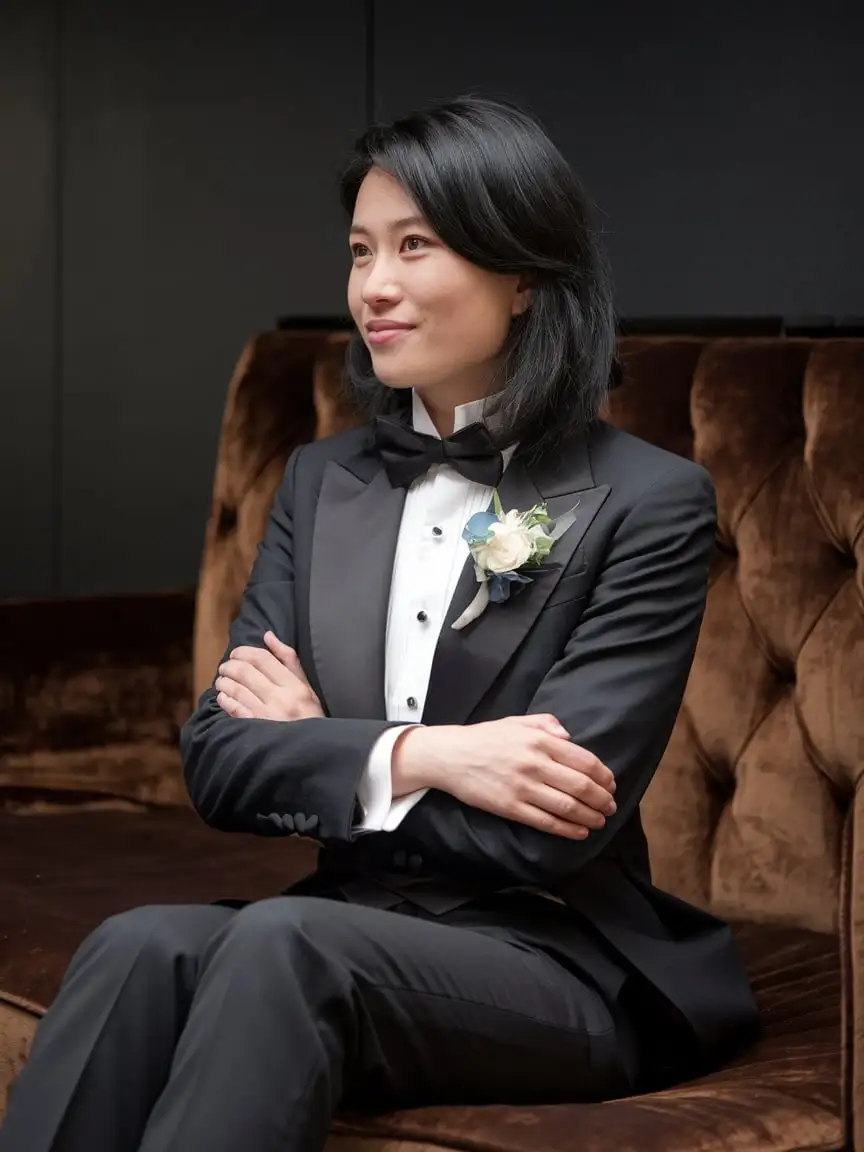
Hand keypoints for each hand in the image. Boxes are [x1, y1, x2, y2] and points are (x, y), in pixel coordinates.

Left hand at [215, 632, 324, 720]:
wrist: (312, 751)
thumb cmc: (309, 717)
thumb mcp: (306, 687)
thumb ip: (288, 660)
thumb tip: (268, 635)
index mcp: (295, 687)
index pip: (264, 659)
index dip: (245, 652)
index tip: (236, 653)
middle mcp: (281, 699)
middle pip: (247, 672)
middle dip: (230, 665)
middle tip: (225, 666)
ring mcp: (267, 716)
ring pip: (237, 690)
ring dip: (224, 682)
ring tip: (221, 680)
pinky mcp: (256, 731)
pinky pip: (235, 709)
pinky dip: (225, 700)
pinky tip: (222, 696)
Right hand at [393, 715, 616, 839]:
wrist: (450, 756)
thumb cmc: (485, 737)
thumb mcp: (516, 721)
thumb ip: (546, 723)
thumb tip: (569, 737)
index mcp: (539, 740)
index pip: (584, 760)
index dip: (603, 775)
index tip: (611, 784)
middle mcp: (535, 764)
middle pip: (580, 785)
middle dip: (602, 799)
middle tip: (611, 806)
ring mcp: (523, 787)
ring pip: (567, 806)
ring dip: (590, 816)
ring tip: (600, 821)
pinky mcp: (510, 807)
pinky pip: (545, 822)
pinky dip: (567, 829)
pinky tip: (579, 831)